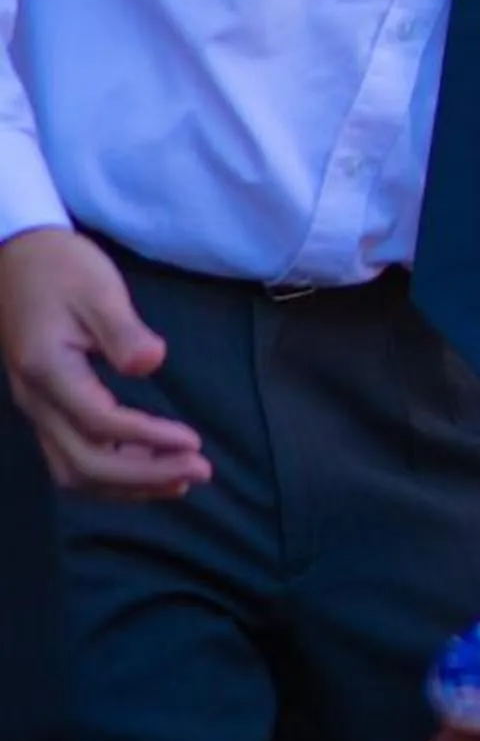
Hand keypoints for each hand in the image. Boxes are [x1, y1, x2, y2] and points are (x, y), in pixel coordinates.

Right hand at [0, 228, 210, 497]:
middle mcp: (36, 400)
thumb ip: (124, 331)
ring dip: (127, 483)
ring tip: (180, 479)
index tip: (193, 441)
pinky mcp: (47, 407)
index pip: (99, 424)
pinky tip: (150, 465)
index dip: (148, 439)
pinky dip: (112, 471)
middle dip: (143, 476)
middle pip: (84, 464)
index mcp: (49, 371)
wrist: (19, 256)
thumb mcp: (98, 289)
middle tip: (200, 470)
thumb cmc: (62, 268)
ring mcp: (38, 408)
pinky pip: (73, 456)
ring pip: (75, 470)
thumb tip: (152, 363)